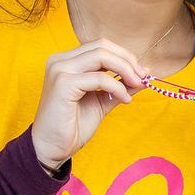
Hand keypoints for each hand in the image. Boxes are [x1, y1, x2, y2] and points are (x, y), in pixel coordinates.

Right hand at [31, 38, 147, 168]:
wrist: (51, 148)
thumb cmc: (72, 126)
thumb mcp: (102, 101)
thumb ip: (120, 86)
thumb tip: (144, 74)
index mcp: (67, 61)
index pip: (100, 46)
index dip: (124, 56)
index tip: (141, 72)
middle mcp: (60, 60)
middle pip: (102, 46)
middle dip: (127, 60)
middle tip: (142, 77)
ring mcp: (60, 70)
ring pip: (101, 56)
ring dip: (125, 70)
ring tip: (136, 86)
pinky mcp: (63, 84)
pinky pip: (99, 78)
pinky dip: (117, 87)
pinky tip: (124, 100)